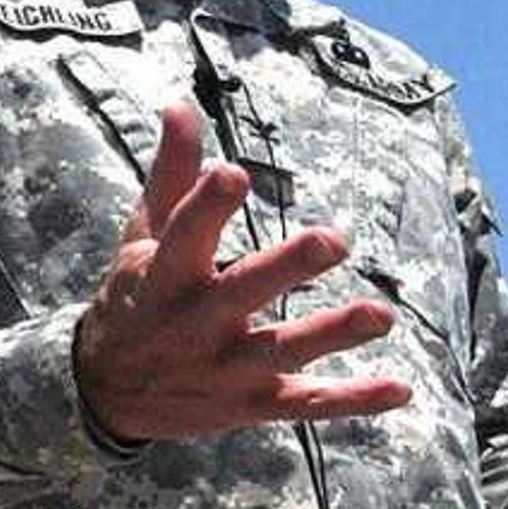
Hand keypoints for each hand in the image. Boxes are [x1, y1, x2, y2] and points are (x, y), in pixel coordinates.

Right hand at [73, 103, 413, 441]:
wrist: (107, 392)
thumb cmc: (137, 296)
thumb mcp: (142, 236)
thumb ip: (171, 173)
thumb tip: (180, 104)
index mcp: (164, 275)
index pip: (183, 235)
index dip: (206, 206)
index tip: (233, 173)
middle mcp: (194, 323)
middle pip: (241, 292)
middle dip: (285, 268)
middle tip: (331, 240)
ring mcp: (225, 368)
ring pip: (281, 350)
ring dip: (332, 334)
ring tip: (382, 315)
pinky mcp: (251, 403)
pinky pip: (306, 404)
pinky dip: (354, 400)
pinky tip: (400, 388)